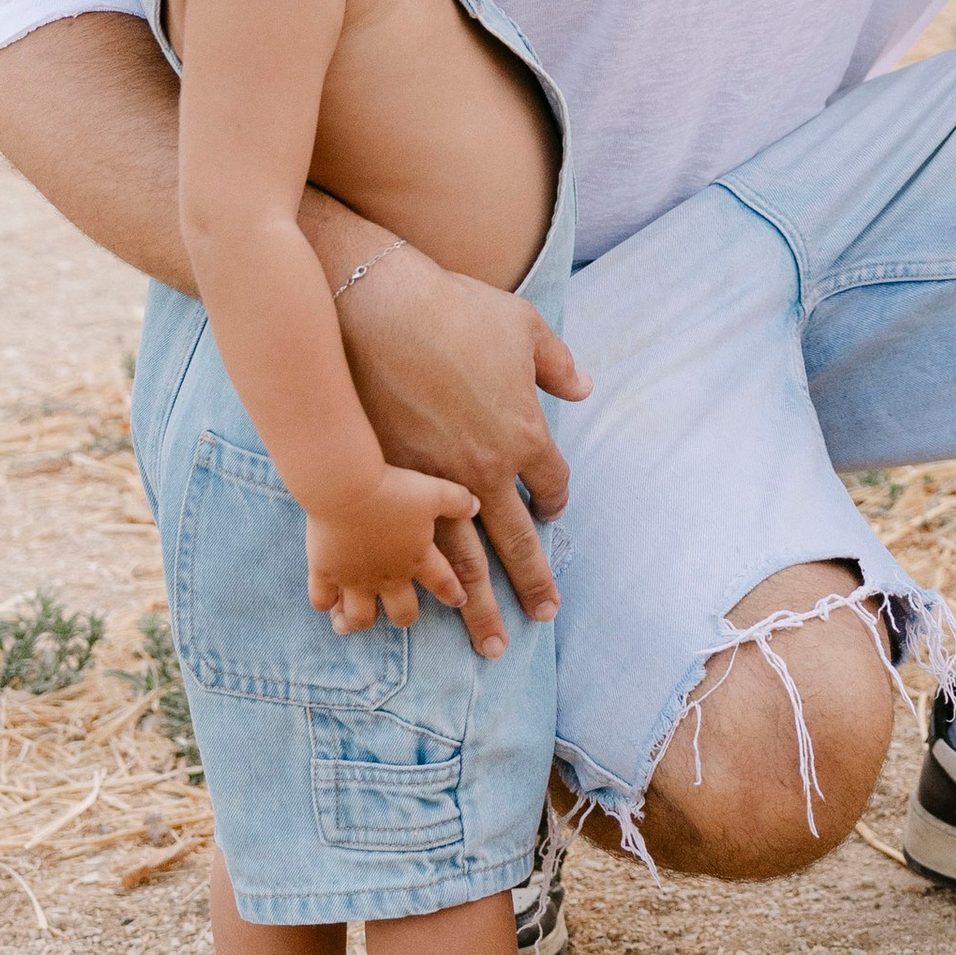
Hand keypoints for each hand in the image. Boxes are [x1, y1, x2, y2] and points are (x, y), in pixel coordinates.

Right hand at [307, 466, 484, 637]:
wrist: (347, 486)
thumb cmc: (393, 487)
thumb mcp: (433, 490)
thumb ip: (457, 500)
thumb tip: (476, 505)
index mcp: (418, 557)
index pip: (443, 583)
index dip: (453, 594)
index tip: (459, 600)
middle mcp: (388, 575)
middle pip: (402, 613)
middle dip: (405, 616)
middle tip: (403, 613)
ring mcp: (355, 578)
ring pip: (361, 617)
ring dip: (362, 620)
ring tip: (360, 618)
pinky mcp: (325, 572)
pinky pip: (322, 601)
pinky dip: (324, 604)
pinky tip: (327, 601)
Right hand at [335, 245, 588, 638]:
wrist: (375, 312)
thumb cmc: (453, 311)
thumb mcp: (522, 325)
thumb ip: (555, 362)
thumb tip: (580, 389)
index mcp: (525, 434)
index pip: (550, 485)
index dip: (553, 499)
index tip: (549, 512)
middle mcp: (486, 470)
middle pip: (518, 543)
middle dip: (532, 585)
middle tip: (542, 617)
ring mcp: (436, 483)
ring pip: (465, 561)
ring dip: (479, 605)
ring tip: (488, 642)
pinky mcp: (392, 482)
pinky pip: (413, 545)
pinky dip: (421, 579)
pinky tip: (422, 603)